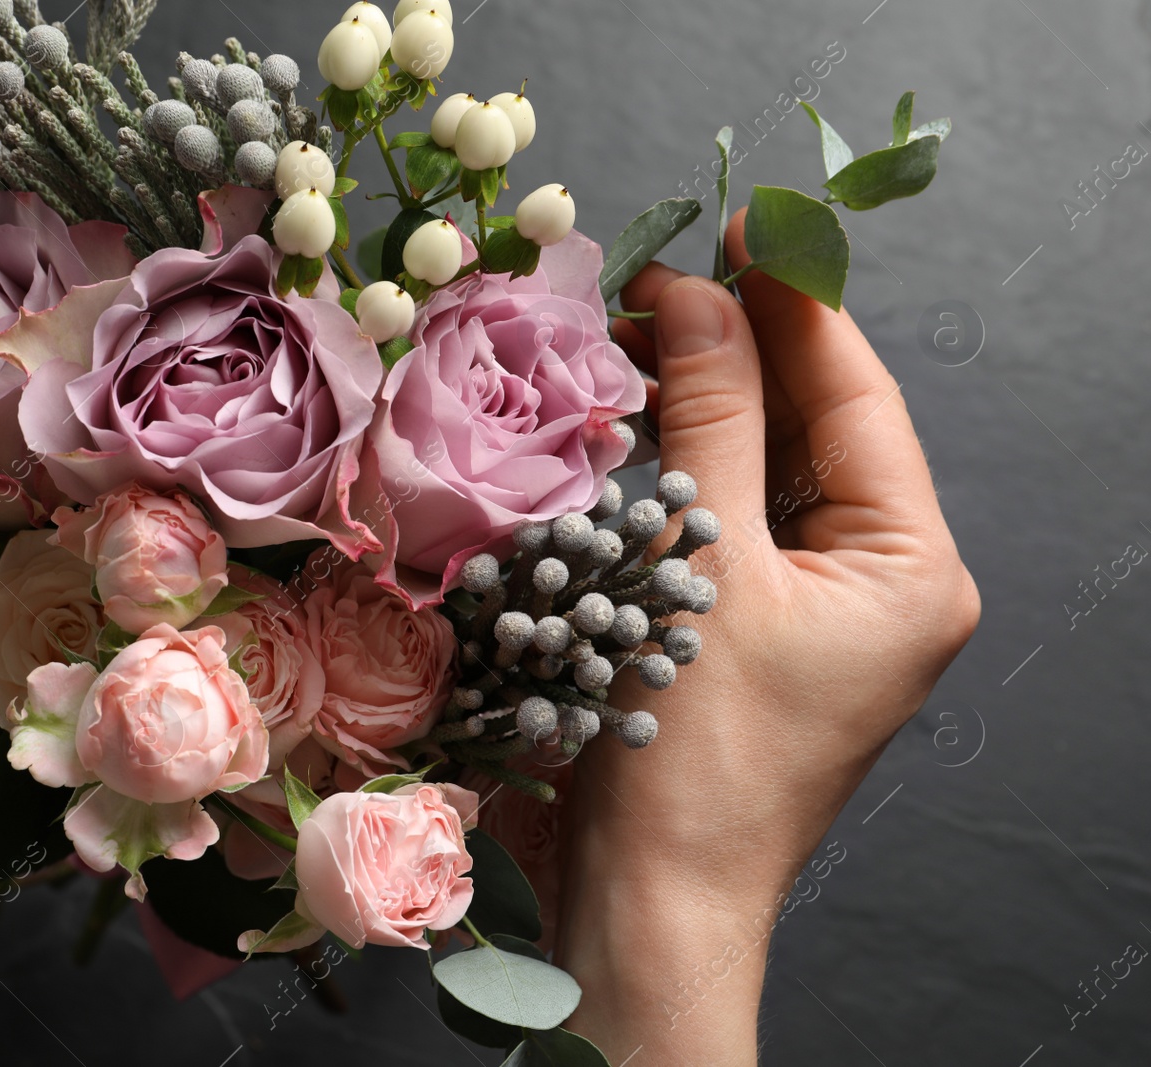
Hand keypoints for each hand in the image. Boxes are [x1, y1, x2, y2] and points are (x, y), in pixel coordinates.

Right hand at [556, 209, 980, 1062]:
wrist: (648, 901)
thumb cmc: (694, 755)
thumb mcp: (707, 569)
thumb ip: (711, 418)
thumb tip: (697, 292)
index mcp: (911, 566)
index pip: (857, 397)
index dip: (795, 303)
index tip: (737, 225)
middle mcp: (882, 580)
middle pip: (816, 426)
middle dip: (743, 348)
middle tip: (662, 276)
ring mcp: (821, 608)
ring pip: (768, 468)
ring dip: (707, 402)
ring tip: (639, 329)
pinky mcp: (757, 628)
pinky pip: (731, 520)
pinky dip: (686, 467)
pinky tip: (637, 417)